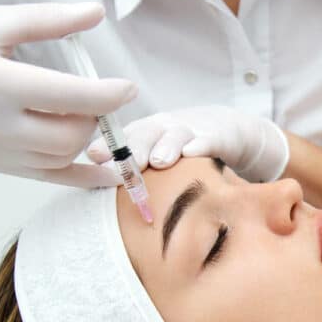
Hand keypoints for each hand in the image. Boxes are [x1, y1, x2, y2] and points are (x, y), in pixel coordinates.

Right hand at [0, 2, 136, 186]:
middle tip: (96, 101)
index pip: (65, 96)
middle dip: (93, 119)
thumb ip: (48, 20)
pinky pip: (48, 178)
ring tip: (83, 116)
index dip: (105, 95)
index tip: (127, 88)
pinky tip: (109, 173)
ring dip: (83, 139)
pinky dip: (83, 176)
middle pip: (67, 135)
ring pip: (60, 158)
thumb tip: (94, 13)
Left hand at [87, 105, 288, 181]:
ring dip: (165, 147)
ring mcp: (190, 130)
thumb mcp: (156, 154)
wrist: (227, 129)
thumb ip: (133, 172)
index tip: (94, 156)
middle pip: (145, 134)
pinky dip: (200, 145)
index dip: (108, 145)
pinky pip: (207, 140)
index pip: (122, 137)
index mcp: (144, 133)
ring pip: (175, 135)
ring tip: (159, 162)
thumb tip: (99, 193)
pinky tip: (193, 154)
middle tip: (126, 165)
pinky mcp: (216, 136)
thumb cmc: (182, 147)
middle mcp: (163, 128)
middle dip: (133, 148)